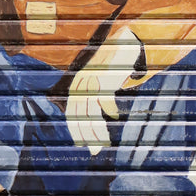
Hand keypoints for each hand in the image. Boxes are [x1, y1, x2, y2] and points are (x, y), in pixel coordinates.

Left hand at [66, 28, 141, 153]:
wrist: (124, 43)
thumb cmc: (112, 66)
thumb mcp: (100, 81)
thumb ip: (98, 97)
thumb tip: (104, 115)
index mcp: (77, 86)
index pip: (72, 113)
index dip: (76, 130)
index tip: (83, 145)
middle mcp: (81, 84)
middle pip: (79, 115)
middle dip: (86, 136)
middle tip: (95, 151)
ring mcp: (92, 80)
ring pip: (91, 112)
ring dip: (97, 130)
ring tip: (103, 144)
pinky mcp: (104, 78)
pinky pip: (105, 99)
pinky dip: (109, 109)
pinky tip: (114, 116)